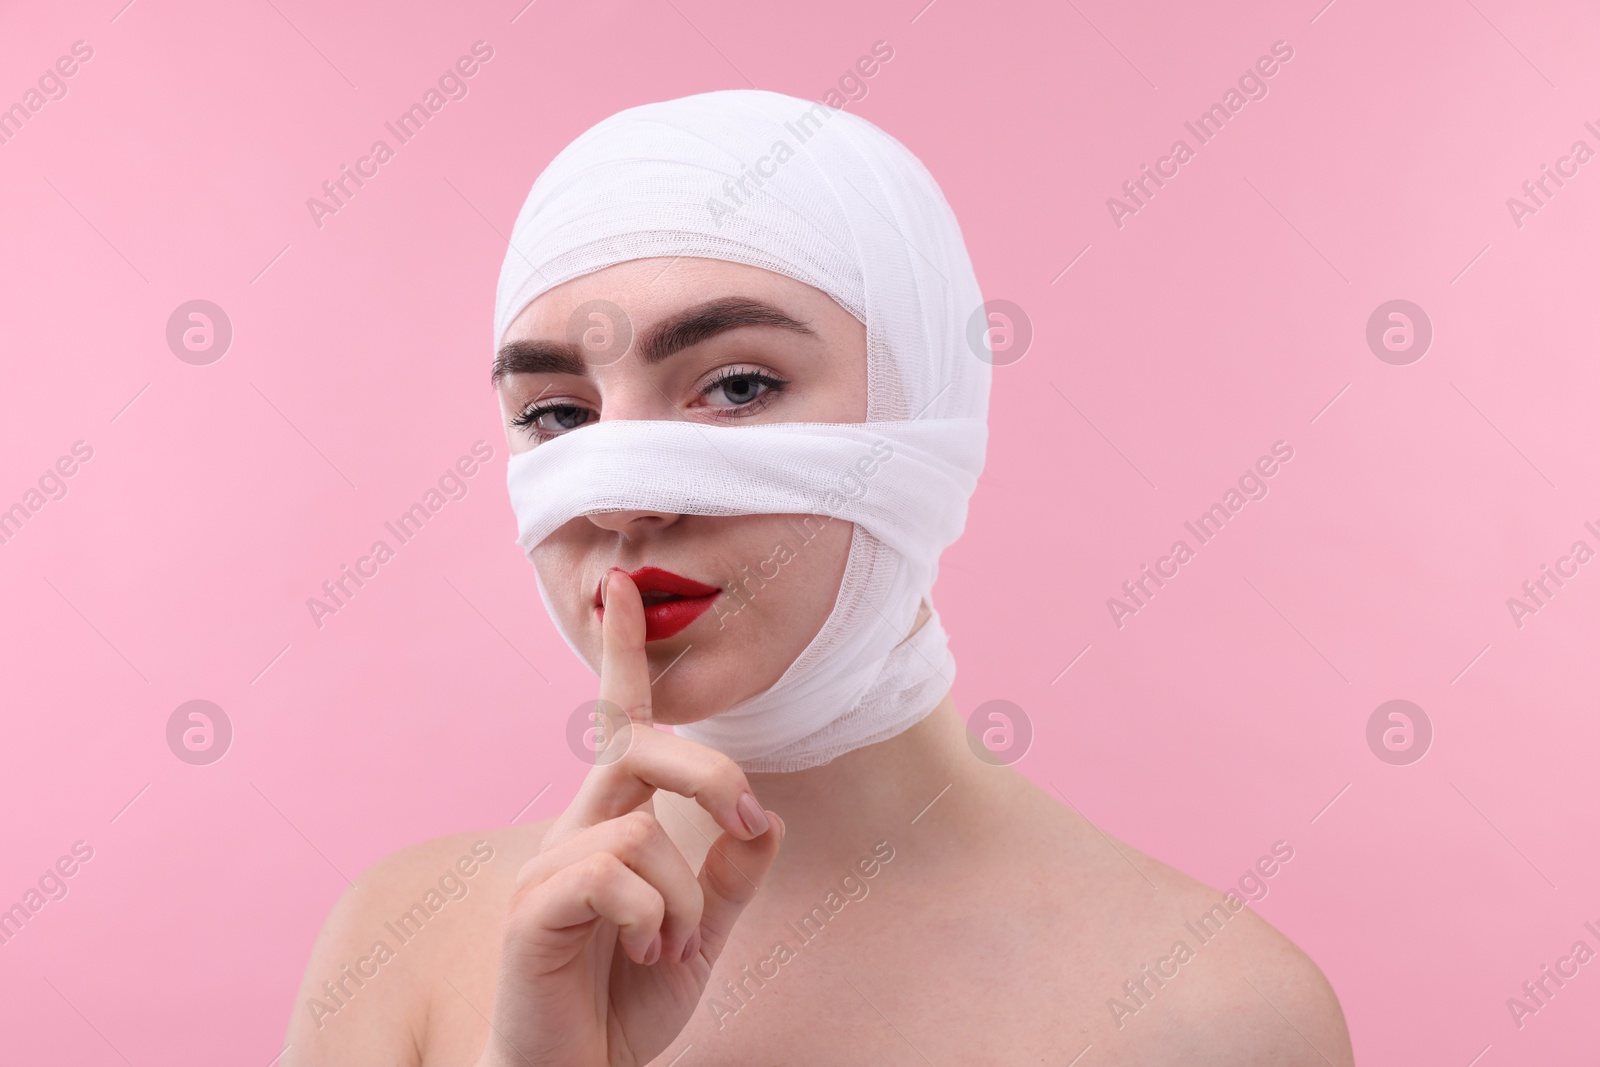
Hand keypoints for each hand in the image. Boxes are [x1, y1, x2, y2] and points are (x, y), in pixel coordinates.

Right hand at [477, 568, 783, 1066]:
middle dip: (709, 771)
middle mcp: (575, 829)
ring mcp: (548, 866)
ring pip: (642, 828)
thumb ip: (730, 875)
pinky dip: (651, 914)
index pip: (619, 724)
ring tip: (670, 946)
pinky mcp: (532, 909)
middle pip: (639, 747)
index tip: (624, 587)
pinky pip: (611, 872)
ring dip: (683, 895)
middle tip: (749, 820)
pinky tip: (644, 951)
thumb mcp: (700, 933)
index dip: (622, 655)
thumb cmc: (626, 1001)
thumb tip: (766, 818)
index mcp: (613, 823)